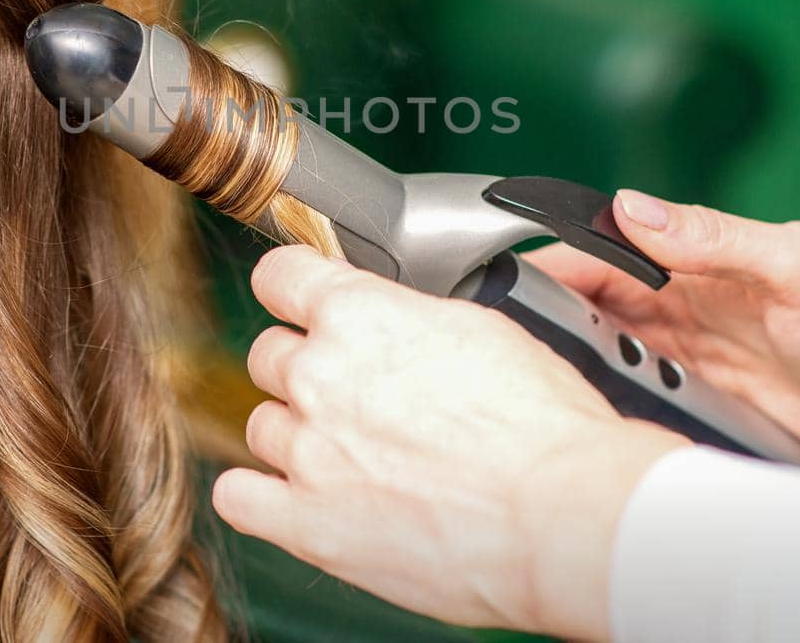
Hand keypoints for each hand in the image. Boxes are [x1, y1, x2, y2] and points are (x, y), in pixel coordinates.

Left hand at [212, 246, 686, 640]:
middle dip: (306, 371)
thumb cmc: (543, 426)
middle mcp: (319, 375)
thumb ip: (406, 316)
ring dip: (296, 435)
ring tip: (351, 457)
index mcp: (359, 314)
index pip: (279, 275)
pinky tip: (296, 497)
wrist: (561, 515)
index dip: (293, 288)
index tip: (302, 302)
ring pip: (262, 425)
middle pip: (269, 355)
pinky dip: (260, 496)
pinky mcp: (305, 523)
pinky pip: (238, 497)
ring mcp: (307, 452)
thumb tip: (386, 316)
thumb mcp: (479, 328)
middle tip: (356, 396)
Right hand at [529, 190, 799, 465]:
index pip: (600, 249)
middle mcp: (678, 298)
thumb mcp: (794, 266)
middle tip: (510, 342)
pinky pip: (632, 389)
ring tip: (538, 378)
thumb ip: (715, 236)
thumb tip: (633, 206)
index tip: (505, 280)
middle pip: (586, 299)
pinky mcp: (695, 393)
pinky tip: (584, 407)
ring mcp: (683, 348)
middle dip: (544, 313)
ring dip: (570, 356)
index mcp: (693, 255)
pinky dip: (604, 393)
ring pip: (599, 344)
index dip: (551, 260)